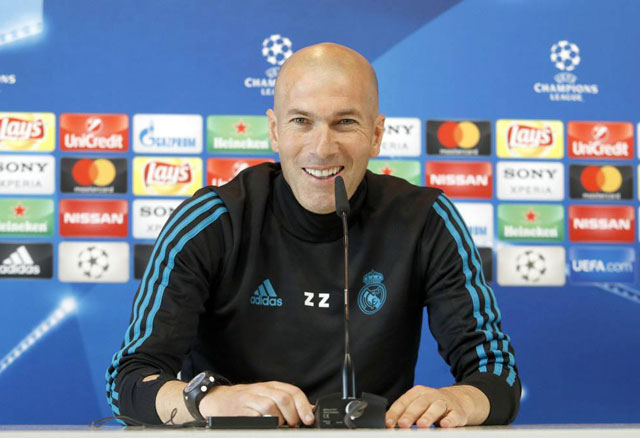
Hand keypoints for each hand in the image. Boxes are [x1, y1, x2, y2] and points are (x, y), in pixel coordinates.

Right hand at [199, 381, 314, 426]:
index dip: (303, 406)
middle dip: (292, 416)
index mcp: (272, 386)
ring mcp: (250, 399)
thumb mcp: (267, 396)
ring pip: (270, 406)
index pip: (293, 392)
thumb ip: (287, 402)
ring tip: (279, 426)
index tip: (308, 420)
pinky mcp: (239, 410)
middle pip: (284, 399)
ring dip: (279, 420)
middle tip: (292, 426)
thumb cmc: (246, 400)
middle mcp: (262, 390)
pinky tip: (265, 426)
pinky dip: (263, 422)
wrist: (218, 399)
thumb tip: (309, 411)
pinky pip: (254, 415)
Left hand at [385, 385, 484, 428]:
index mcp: (418, 393)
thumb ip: (404, 413)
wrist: (458, 401)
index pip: (404, 402)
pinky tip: (444, 425)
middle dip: (410, 414)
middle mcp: (431, 395)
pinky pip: (454, 415)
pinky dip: (449, 420)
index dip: (395, 412)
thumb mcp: (417, 405)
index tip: (388, 423)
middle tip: (403, 424)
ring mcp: (445, 403)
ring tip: (422, 425)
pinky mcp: (457, 412)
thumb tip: (388, 423)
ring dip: (428, 416)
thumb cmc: (431, 405)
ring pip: (436, 407)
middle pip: (419, 403)